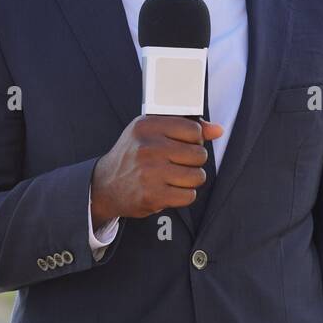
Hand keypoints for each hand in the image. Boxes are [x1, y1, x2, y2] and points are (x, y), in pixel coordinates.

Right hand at [91, 115, 223, 220]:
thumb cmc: (133, 155)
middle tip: (177, 164)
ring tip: (174, 178)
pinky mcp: (153, 196)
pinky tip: (169, 190)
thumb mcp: (152, 132)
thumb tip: (218, 130)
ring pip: (197, 176)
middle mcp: (147, 147)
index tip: (183, 145)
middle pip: (199, 154)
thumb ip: (186, 128)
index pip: (193, 130)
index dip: (194, 140)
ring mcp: (150, 172)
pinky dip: (183, 195)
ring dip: (190, 180)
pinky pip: (189, 195)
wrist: (105, 185)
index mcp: (147, 126)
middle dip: (193, 162)